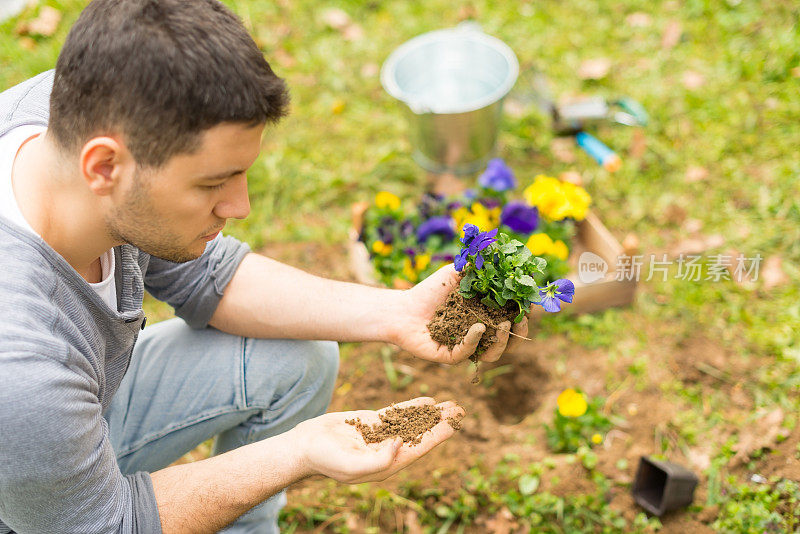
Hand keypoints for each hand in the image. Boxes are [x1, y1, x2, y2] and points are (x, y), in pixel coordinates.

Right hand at [292, 398, 463, 483]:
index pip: (419, 449)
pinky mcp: (372, 422)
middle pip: (422, 435)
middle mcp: (388, 451)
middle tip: (461, 410)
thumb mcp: (351, 466)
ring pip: (413, 422)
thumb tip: (402, 444)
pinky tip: (428, 400)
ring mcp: (381, 436)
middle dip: (441, 423)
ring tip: (451, 404)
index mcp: (387, 464)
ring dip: (432, 413)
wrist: (304, 446)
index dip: (438, 437)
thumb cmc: (325, 460)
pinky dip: (413, 406)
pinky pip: (398, 413)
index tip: (454, 425)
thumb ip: (378, 460)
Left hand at [389, 265, 528, 363]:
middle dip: (520, 332)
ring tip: (505, 325)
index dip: (525, 314)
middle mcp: (479, 335)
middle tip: (522, 320)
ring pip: (493, 353)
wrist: (402, 308)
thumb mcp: (457, 273)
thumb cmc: (430, 291)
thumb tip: (502, 250)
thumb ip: (479, 265)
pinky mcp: (450, 357)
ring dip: (503, 341)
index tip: (531, 305)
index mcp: (486, 316)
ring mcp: (466, 347)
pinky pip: (468, 353)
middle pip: (510, 341)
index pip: (513, 319)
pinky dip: (475, 340)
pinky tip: (478, 327)